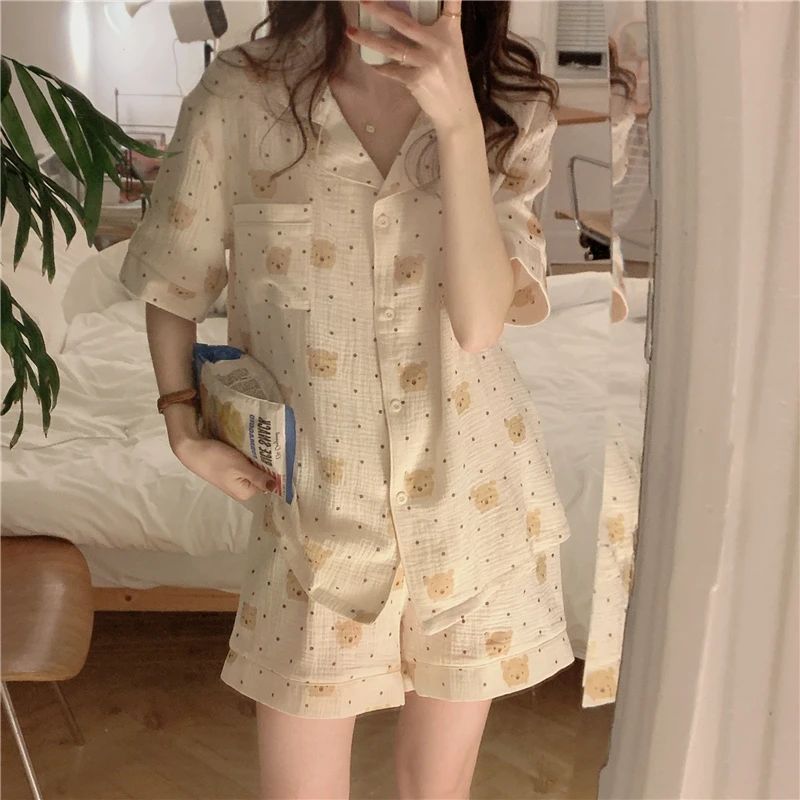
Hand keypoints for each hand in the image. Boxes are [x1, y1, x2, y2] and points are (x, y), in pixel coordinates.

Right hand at [173, 435, 276, 502]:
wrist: (192, 449)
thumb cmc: (216, 459)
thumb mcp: (240, 468)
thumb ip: (258, 477)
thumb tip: (275, 487)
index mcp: (246, 493)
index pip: (269, 483)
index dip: (275, 471)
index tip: (281, 457)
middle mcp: (242, 489)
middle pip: (262, 477)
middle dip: (267, 465)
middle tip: (273, 448)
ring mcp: (236, 479)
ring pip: (255, 470)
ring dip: (259, 459)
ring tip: (265, 446)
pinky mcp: (231, 470)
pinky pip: (247, 465)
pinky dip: (250, 457)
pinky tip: (253, 447)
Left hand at [346, 0, 479, 133]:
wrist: (457, 109)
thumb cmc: (453, 76)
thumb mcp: (453, 48)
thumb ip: (439, 29)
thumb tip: (409, 21)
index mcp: (450, 32)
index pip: (452, 5)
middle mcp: (438, 45)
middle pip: (405, 24)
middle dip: (382, 11)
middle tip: (363, 0)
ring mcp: (426, 63)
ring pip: (393, 48)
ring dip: (370, 40)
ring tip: (351, 32)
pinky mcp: (416, 81)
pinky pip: (393, 70)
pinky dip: (382, 67)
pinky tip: (372, 63)